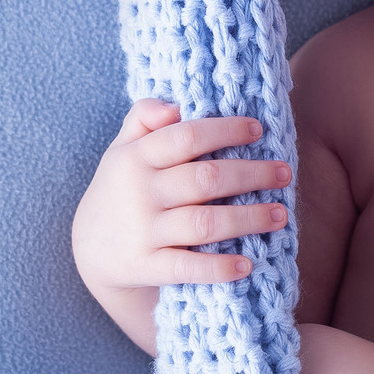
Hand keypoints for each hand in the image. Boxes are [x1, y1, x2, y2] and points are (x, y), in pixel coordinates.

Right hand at [72, 99, 290, 304]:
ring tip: (280, 215)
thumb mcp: (122, 149)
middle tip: (285, 173)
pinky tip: (247, 265)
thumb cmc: (121, 189)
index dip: (225, 131)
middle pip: (205, 179)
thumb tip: (174, 105)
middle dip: (252, 174)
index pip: (186, 137)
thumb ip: (143, 118)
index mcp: (136, 157)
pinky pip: (187, 268)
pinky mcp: (146, 266)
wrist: (89, 249)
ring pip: (204, 223)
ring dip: (248, 218)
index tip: (258, 130)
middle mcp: (140, 192)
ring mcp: (143, 231)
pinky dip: (218, 268)